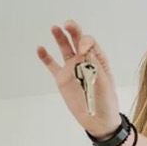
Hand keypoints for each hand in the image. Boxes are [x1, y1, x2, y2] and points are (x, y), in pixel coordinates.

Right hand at [36, 20, 121, 136]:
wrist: (98, 121)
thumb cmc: (106, 102)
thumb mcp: (104, 83)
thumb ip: (94, 66)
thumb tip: (85, 49)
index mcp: (98, 60)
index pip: (89, 43)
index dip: (85, 42)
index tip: (82, 50)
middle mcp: (84, 61)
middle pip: (77, 40)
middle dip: (73, 30)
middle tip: (67, 24)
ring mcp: (72, 69)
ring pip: (64, 49)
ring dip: (60, 37)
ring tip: (55, 28)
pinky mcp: (62, 79)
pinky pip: (52, 65)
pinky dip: (45, 57)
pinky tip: (40, 49)